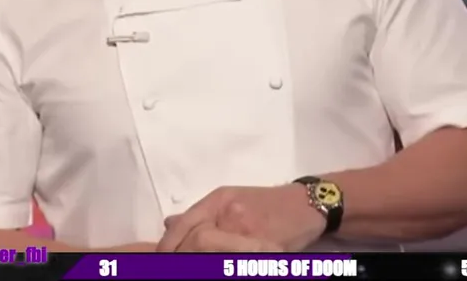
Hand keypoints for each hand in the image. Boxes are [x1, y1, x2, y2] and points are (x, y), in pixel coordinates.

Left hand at [156, 185, 325, 252]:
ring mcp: (247, 229)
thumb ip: (203, 213)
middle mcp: (230, 212)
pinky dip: (226, 263)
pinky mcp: (264, 246)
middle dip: (181, 256)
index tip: (159, 259)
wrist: (307, 204)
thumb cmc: (268, 203)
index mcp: (219, 200)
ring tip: (192, 268)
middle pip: (196, 240)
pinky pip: (238, 258)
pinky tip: (223, 264)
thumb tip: (169, 224)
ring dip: (201, 261)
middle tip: (171, 266)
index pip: (185, 224)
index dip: (168, 245)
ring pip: (214, 252)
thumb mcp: (232, 199)